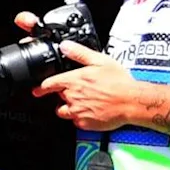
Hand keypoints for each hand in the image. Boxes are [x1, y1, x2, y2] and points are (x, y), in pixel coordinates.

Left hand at [36, 40, 166, 131]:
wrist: (132, 102)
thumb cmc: (119, 82)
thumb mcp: (100, 61)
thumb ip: (80, 53)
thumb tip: (65, 46)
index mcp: (73, 81)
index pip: (48, 85)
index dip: (42, 88)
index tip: (38, 90)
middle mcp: (71, 97)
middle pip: (58, 98)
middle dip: (65, 96)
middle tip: (80, 93)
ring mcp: (76, 111)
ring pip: (64, 111)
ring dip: (69, 108)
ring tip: (84, 104)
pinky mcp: (84, 123)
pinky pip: (76, 122)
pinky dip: (81, 118)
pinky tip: (92, 112)